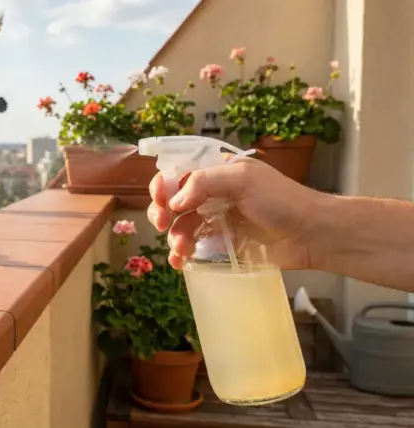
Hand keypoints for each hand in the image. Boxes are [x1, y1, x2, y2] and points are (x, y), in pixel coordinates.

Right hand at [147, 158, 324, 269]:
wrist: (312, 235)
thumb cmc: (282, 201)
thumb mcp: (244, 180)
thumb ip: (205, 183)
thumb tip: (173, 203)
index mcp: (217, 172)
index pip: (178, 173)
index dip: (163, 185)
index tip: (162, 201)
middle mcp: (213, 194)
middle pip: (172, 201)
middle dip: (161, 212)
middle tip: (161, 225)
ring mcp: (216, 220)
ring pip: (179, 227)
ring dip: (173, 237)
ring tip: (180, 250)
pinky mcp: (222, 245)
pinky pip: (192, 247)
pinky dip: (181, 254)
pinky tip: (180, 262)